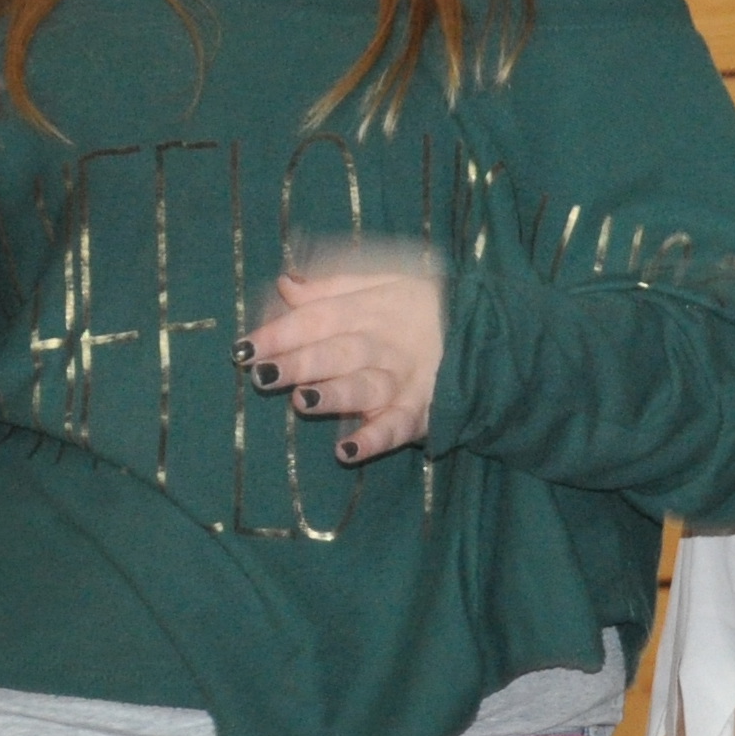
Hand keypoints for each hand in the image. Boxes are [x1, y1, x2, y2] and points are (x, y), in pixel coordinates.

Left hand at [246, 246, 447, 464]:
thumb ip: (333, 288)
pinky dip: (373, 440)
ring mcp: (404, 380)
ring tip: (302, 402)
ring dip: (334, 395)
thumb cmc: (423, 309)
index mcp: (371, 310)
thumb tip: (286, 283)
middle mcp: (384, 345)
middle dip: (300, 363)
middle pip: (338, 353)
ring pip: (365, 387)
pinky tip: (345, 451)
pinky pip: (398, 428)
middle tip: (262, 375)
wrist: (490, 333)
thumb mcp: (385, 284)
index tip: (244, 348)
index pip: (319, 319)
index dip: (281, 333)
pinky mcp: (422, 412)